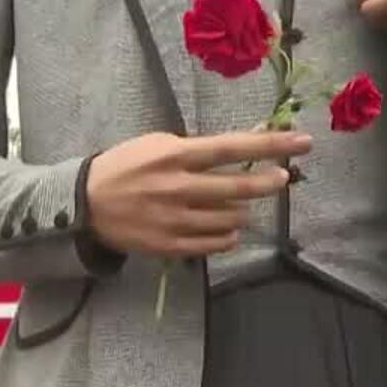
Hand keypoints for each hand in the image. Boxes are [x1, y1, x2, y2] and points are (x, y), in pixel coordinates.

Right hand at [85, 130, 311, 256]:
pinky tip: (227, 228)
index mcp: (176, 156)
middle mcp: (179, 187)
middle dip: (269, 182)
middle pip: (239, 187)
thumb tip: (243, 143)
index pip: (233, 147)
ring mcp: (175, 219)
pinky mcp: (170, 245)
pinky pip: (215, 244)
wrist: (85, 204)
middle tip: (283, 178)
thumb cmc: (125, 166)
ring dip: (243, 210)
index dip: (271, 143)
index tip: (301, 141)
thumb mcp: (158, 144)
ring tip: (237, 203)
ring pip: (231, 218)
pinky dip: (228, 235)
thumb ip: (198, 147)